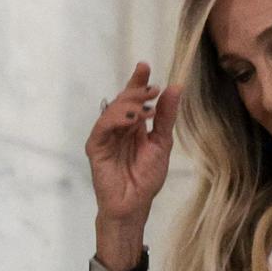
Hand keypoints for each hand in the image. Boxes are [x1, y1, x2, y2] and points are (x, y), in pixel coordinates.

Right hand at [86, 63, 180, 237]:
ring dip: (129, 105)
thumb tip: (175, 88)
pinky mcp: (96, 147)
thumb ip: (166, 116)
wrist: (134, 204)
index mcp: (132, 125)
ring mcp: (105, 136)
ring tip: (146, 108)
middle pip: (122, 100)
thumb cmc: (146, 178)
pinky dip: (116, 119)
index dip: (138, 81)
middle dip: (136, 91)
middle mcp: (117, 127)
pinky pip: (103, 127)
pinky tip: (132, 119)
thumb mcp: (162, 142)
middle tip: (152, 89)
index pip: (133, 98)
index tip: (145, 66)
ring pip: (113, 110)